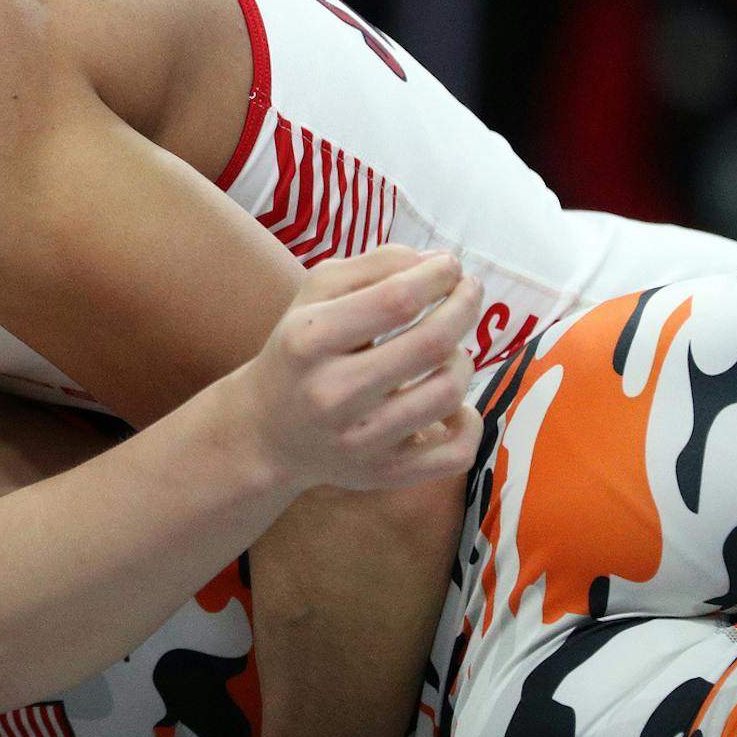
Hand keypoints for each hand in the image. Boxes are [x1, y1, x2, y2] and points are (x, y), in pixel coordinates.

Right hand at [234, 245, 481, 493]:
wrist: (267, 431)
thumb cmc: (300, 351)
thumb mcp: (315, 295)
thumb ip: (373, 265)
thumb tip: (437, 263)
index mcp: (309, 339)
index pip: (397, 299)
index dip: (438, 276)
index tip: (450, 266)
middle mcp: (332, 393)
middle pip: (430, 344)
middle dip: (464, 307)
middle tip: (470, 291)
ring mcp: (360, 440)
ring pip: (448, 394)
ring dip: (463, 361)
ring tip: (450, 348)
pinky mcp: (384, 474)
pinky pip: (455, 453)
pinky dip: (469, 423)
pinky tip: (453, 404)